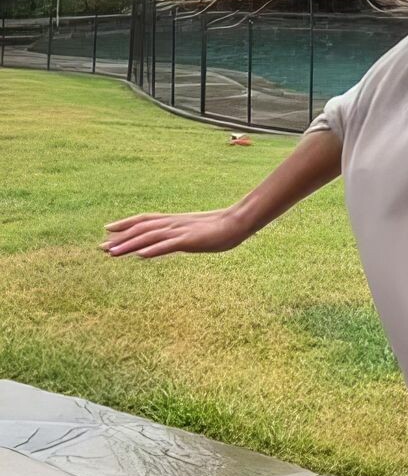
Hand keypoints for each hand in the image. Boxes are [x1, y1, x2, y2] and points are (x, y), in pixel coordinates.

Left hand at [102, 209, 252, 258]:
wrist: (238, 222)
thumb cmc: (221, 229)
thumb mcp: (196, 232)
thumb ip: (181, 236)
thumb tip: (172, 241)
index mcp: (174, 221)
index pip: (144, 220)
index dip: (126, 224)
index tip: (108, 229)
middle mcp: (173, 224)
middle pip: (142, 229)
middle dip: (120, 238)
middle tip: (100, 247)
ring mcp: (181, 231)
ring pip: (150, 237)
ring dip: (130, 245)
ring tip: (112, 253)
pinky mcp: (190, 240)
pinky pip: (169, 245)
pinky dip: (154, 249)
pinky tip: (142, 255)